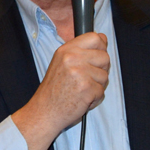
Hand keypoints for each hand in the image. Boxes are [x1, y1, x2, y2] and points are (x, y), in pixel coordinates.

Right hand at [11, 32, 110, 149]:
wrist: (45, 111)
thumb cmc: (55, 89)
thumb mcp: (62, 62)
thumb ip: (81, 50)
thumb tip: (102, 38)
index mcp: (66, 50)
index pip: (95, 37)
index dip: (100, 47)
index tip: (96, 57)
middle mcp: (72, 58)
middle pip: (105, 57)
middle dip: (100, 69)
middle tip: (86, 78)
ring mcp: (80, 73)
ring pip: (105, 75)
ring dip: (97, 85)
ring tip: (81, 89)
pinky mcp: (87, 88)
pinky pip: (102, 91)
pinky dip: (95, 98)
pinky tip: (81, 98)